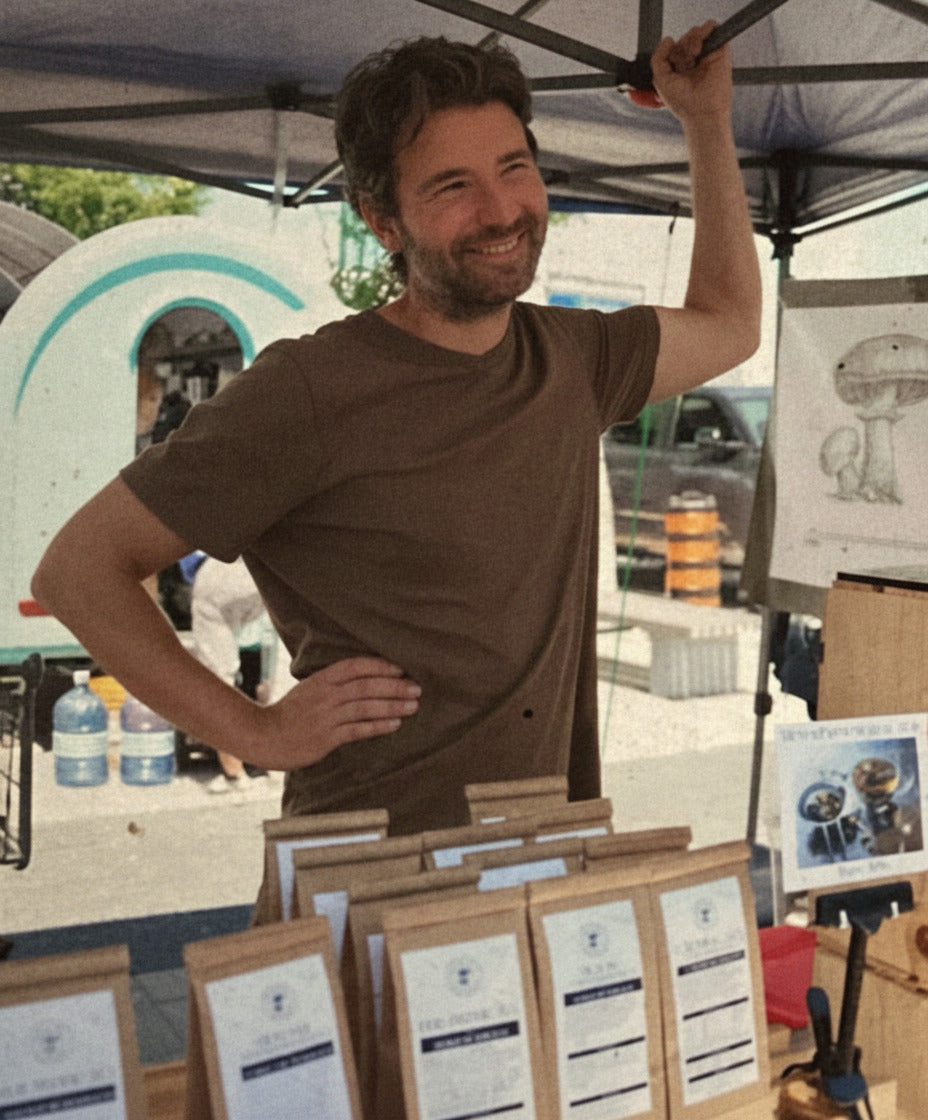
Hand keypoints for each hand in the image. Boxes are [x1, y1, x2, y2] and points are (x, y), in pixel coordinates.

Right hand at [253, 657, 420, 768]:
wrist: (263, 736)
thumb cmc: (290, 712)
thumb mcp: (310, 688)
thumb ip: (334, 683)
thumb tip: (368, 677)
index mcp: (321, 679)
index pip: (355, 666)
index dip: (380, 665)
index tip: (402, 668)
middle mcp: (325, 695)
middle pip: (365, 686)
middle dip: (394, 686)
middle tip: (417, 687)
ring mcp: (325, 717)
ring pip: (365, 707)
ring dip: (392, 705)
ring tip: (413, 705)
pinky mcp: (326, 739)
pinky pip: (357, 730)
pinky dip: (378, 726)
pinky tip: (395, 724)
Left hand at [650, 21, 731, 122]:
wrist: (702, 112)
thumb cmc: (682, 102)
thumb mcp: (661, 79)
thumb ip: (658, 57)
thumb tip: (669, 39)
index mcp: (680, 68)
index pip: (673, 47)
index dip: (670, 52)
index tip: (672, 67)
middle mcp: (694, 60)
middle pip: (684, 38)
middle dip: (680, 49)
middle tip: (684, 66)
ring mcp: (707, 55)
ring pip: (695, 31)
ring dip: (689, 41)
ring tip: (692, 57)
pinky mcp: (720, 51)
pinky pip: (712, 26)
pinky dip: (704, 30)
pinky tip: (698, 48)